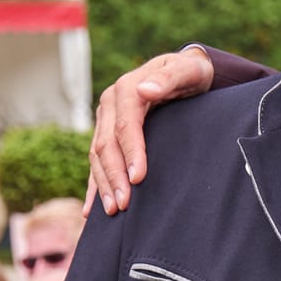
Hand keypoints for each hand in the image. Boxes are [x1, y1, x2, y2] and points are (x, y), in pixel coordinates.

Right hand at [86, 47, 213, 215]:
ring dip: (102, 184)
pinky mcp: (106, 131)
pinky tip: (90, 208)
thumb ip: (169, 78)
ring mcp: (105, 118)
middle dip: (114, 176)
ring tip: (112, 210)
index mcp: (126, 89)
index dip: (131, 153)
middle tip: (123, 205)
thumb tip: (145, 90)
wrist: (185, 70)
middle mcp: (109, 104)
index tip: (139, 178)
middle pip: (106, 145)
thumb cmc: (190, 72)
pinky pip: (96, 160)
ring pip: (97, 156)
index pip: (125, 126)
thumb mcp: (186, 70)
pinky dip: (94, 183)